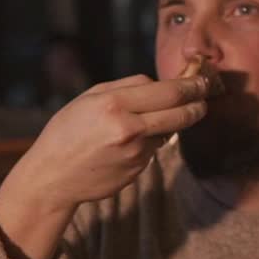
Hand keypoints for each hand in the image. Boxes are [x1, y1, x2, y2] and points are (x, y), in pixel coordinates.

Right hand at [0, 74, 208, 258]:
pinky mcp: (139, 170)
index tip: (203, 82)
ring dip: (167, 124)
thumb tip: (161, 83)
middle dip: (198, 104)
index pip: (169, 92)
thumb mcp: (90, 98)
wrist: (53, 176)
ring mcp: (136, 153)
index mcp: (115, 104)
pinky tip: (124, 145)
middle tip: (205, 98)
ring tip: (145, 121)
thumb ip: (127, 87)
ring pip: (167, 131)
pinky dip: (148, 142)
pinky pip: (153, 149)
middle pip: (181, 113)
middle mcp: (129, 128)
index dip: (192, 86)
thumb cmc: (68, 131)